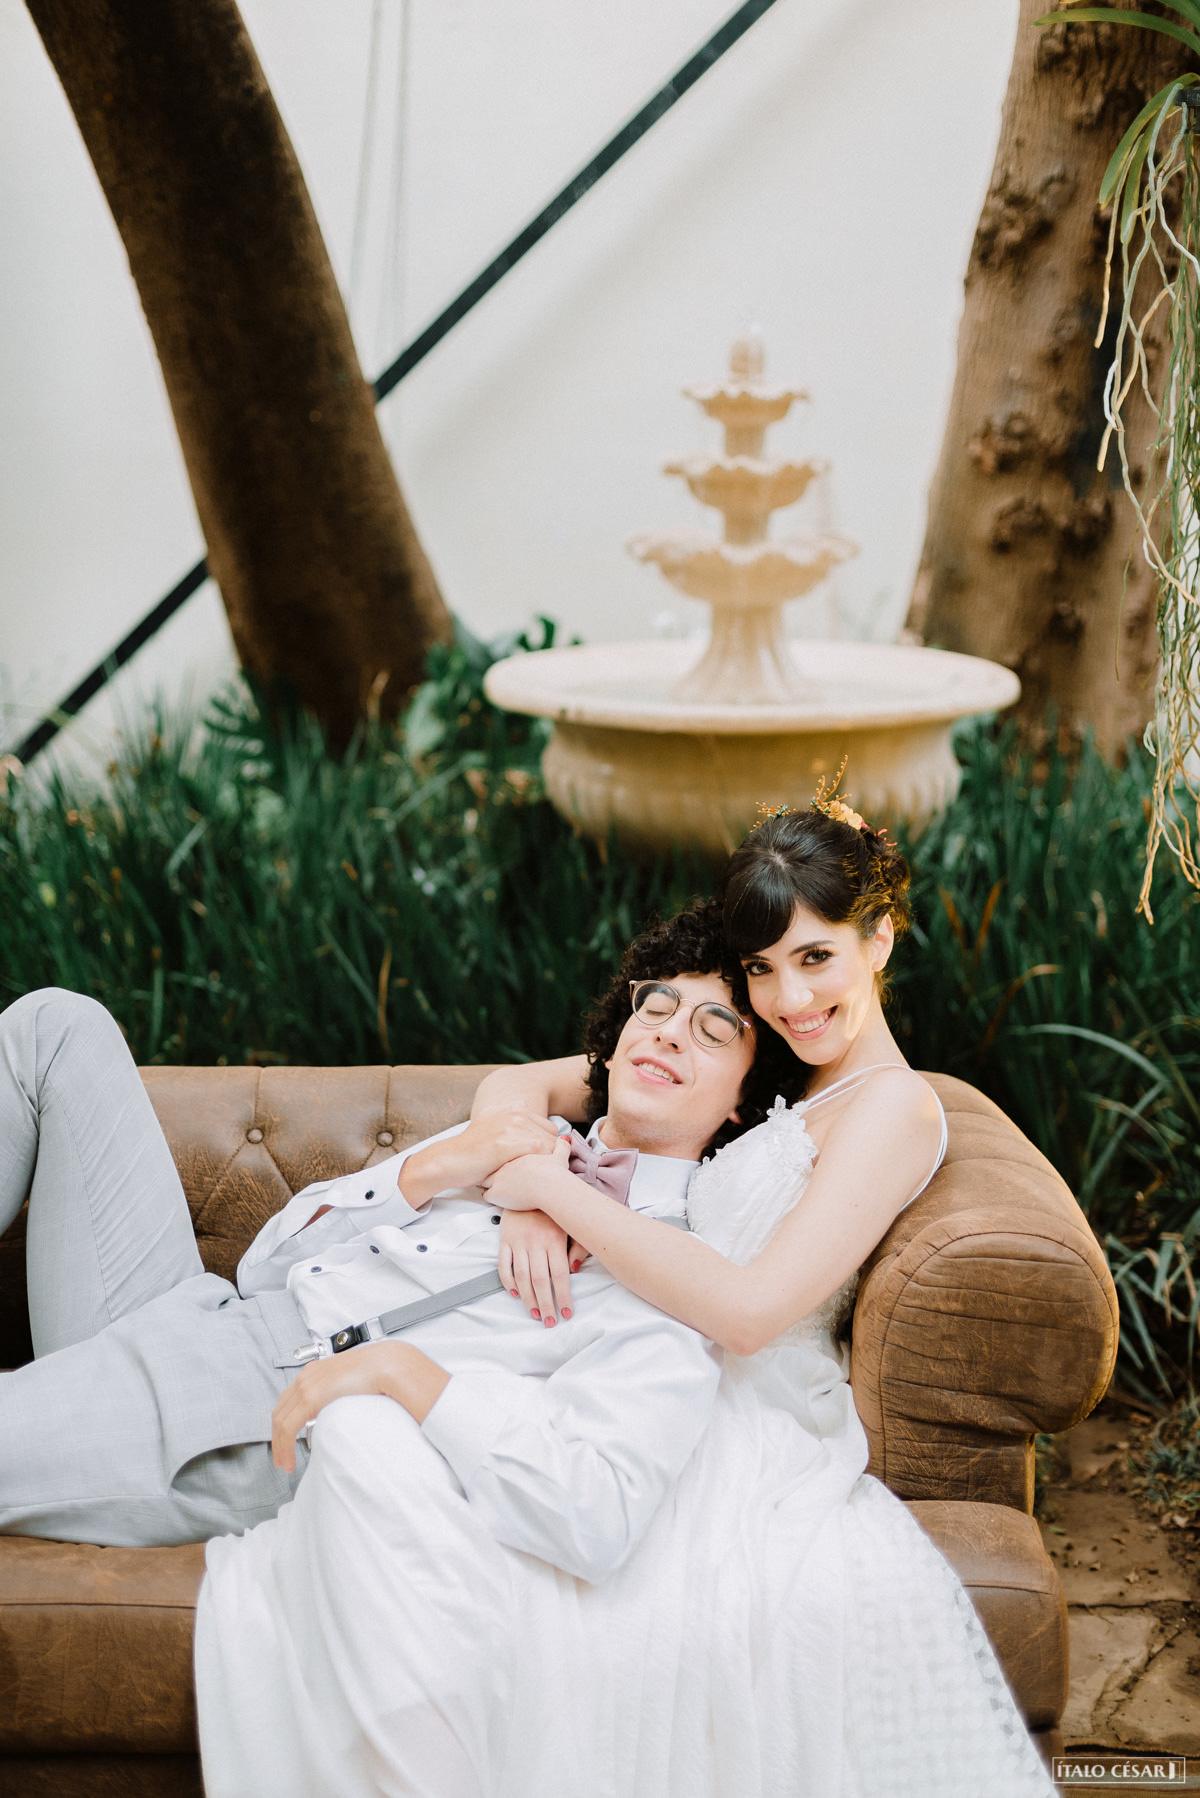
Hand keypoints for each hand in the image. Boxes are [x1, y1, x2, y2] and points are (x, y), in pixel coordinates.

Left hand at [272, 1344, 396, 1473]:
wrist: (386, 1364)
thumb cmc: (377, 1373)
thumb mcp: (352, 1382)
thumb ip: (341, 1392)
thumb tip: (342, 1409)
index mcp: (315, 1371)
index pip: (288, 1399)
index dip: (282, 1422)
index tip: (285, 1440)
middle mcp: (306, 1377)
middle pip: (279, 1411)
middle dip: (277, 1437)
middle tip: (281, 1458)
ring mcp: (306, 1386)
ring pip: (280, 1422)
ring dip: (280, 1446)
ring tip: (285, 1464)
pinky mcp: (310, 1397)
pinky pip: (288, 1428)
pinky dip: (284, 1446)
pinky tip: (289, 1461)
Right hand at [402, 1109, 561, 1206]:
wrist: (449, 1161)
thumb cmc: (471, 1151)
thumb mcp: (490, 1124)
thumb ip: (510, 1118)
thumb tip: (525, 1107)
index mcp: (512, 1109)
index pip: (549, 1128)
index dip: (547, 1146)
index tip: (539, 1161)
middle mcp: (514, 1113)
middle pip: (552, 1136)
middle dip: (549, 1155)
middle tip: (537, 1171)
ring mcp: (511, 1126)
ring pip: (549, 1145)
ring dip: (545, 1162)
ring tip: (532, 1175)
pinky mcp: (508, 1143)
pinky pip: (539, 1152)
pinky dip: (538, 1165)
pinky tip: (527, 1175)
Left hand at [484, 1138, 571, 1212]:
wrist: (548, 1186)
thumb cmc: (553, 1173)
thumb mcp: (559, 1156)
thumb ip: (561, 1147)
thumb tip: (565, 1140)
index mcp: (515, 1149)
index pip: (502, 1149)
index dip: (504, 1155)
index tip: (507, 1160)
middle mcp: (503, 1160)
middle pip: (492, 1161)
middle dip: (494, 1165)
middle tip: (499, 1170)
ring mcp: (497, 1176)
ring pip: (486, 1176)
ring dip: (490, 1180)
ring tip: (499, 1184)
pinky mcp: (495, 1192)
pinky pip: (487, 1194)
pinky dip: (492, 1196)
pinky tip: (500, 1196)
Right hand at [499, 1209, 574, 1326]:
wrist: (530, 1183)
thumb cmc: (554, 1208)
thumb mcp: (571, 1223)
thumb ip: (578, 1246)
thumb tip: (574, 1270)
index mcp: (554, 1239)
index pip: (559, 1275)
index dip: (563, 1296)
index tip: (566, 1313)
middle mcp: (535, 1242)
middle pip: (540, 1280)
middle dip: (546, 1304)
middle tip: (550, 1321)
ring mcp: (517, 1242)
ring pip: (522, 1276)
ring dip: (528, 1298)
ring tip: (535, 1313)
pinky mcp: (504, 1240)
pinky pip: (504, 1265)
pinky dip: (508, 1281)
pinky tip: (515, 1293)